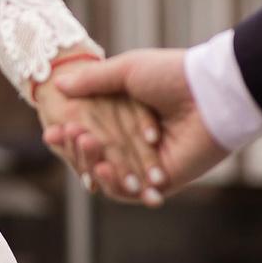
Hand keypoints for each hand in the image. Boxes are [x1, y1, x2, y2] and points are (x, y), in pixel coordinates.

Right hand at [47, 48, 231, 200]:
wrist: (209, 94)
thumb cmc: (172, 76)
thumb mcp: (127, 70)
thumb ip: (94, 80)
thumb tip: (61, 85)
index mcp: (130, 116)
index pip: (92, 132)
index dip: (70, 134)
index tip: (51, 130)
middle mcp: (139, 142)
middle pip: (98, 156)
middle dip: (77, 150)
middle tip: (65, 137)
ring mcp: (151, 163)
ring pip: (111, 176)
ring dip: (92, 165)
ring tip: (85, 148)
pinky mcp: (164, 180)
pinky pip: (132, 192)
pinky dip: (114, 185)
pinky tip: (101, 170)